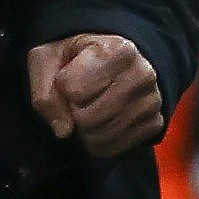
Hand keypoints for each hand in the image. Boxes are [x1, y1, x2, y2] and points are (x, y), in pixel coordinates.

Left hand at [27, 32, 163, 157]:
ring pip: (100, 136)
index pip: (73, 90)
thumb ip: (44, 92)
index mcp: (119, 50)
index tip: (69, 74)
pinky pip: (114, 148)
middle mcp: (143, 75)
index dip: (61, 87)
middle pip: (87, 118)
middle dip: (73, 111)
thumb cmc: (75, 55)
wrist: (111, 57)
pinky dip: (98, 141)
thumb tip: (63, 130)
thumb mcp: (47, 58)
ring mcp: (152, 102)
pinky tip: (101, 120)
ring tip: (89, 106)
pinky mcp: (154, 124)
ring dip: (84, 128)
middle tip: (78, 96)